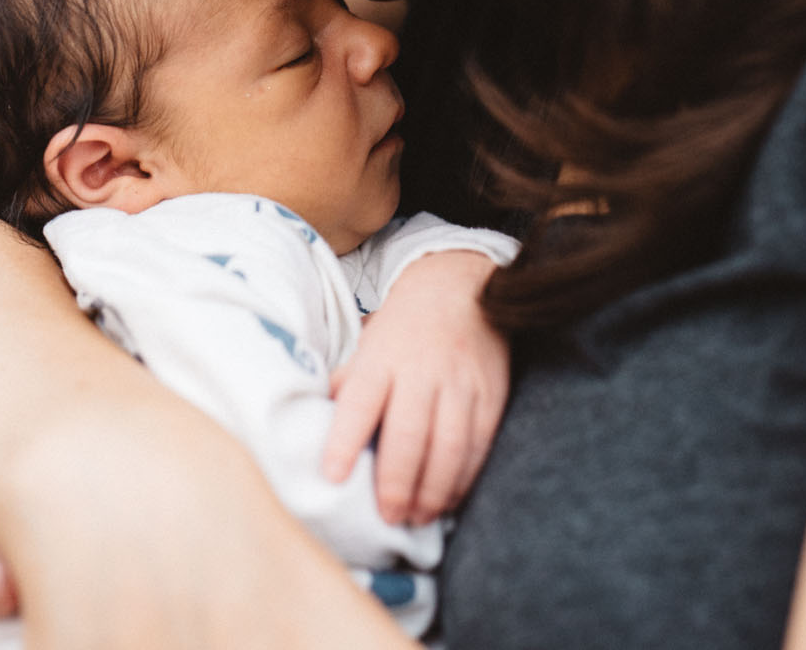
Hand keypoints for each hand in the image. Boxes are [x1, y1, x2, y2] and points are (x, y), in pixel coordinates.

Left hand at [321, 250, 508, 525]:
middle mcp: (421, 371)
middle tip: (387, 517)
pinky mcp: (491, 394)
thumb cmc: (402, 328)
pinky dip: (463, 479)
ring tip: (417, 518)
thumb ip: (346, 387)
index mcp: (381, 358)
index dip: (344, 442)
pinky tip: (447, 499)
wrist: (458, 286)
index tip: (333, 478)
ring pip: (449, 446)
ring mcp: (460, 383)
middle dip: (396, 485)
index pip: (359, 403)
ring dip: (432, 491)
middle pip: (408, 435)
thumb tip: (314, 427)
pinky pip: (479, 444)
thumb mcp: (365, 347)